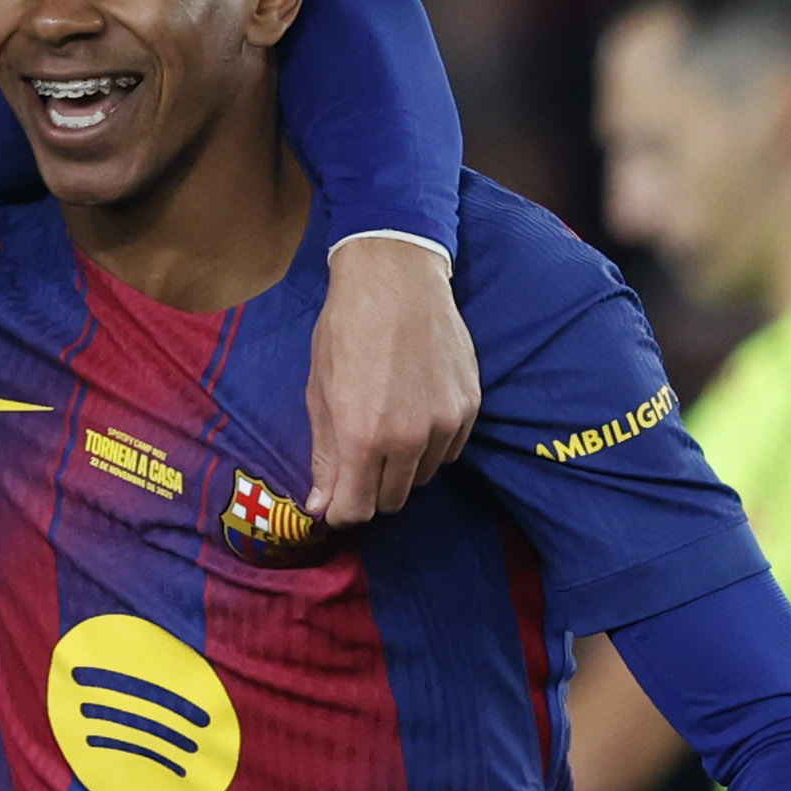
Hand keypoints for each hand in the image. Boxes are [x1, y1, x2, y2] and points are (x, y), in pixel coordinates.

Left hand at [302, 233, 479, 525]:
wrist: (397, 279)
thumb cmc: (347, 330)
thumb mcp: (321, 392)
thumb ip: (324, 454)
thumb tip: (321, 505)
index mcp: (362, 437)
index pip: (356, 510)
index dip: (342, 512)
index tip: (335, 502)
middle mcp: (408, 440)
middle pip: (391, 501)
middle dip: (370, 490)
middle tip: (358, 462)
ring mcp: (444, 425)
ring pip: (422, 478)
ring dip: (402, 469)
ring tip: (387, 431)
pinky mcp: (469, 408)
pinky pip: (449, 452)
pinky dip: (430, 447)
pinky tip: (414, 416)